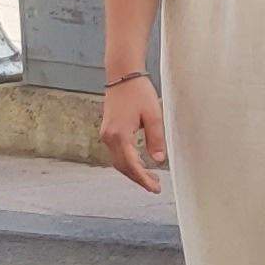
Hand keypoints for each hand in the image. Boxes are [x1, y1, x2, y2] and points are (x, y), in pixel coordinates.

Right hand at [100, 77, 167, 192]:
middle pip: (122, 166)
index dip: (143, 178)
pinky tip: (141, 163)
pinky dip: (128, 161)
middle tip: (155, 186)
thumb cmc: (139, 93)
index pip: (131, 164)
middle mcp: (109, 137)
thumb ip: (156, 139)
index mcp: (120, 135)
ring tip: (151, 178)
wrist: (122, 75)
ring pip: (118, 161)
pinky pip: (117, 153)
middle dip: (138, 178)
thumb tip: (158, 160)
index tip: (154, 188)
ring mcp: (106, 134)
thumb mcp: (153, 115)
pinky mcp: (108, 131)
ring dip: (133, 171)